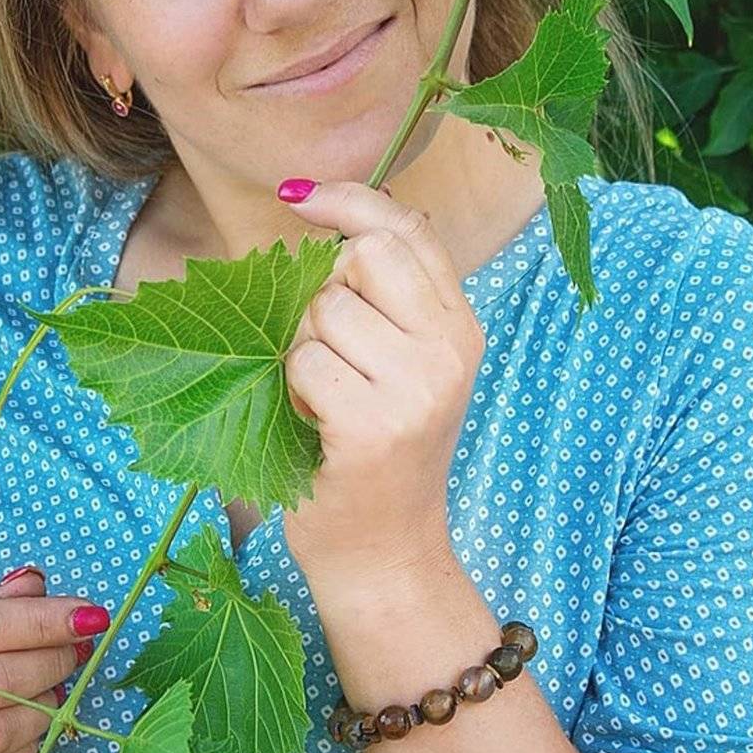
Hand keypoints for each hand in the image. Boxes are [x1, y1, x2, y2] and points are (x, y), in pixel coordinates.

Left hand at [278, 180, 484, 586]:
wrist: (386, 556)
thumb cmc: (374, 454)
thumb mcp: (401, 367)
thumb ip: (382, 298)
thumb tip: (320, 206)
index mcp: (460, 327)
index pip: (408, 229)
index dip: (351, 200)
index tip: (299, 196)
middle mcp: (451, 349)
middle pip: (361, 256)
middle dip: (322, 295)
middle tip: (328, 354)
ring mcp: (418, 387)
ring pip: (322, 311)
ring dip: (301, 350)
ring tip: (322, 399)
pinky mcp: (375, 425)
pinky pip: (303, 361)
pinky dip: (292, 389)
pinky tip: (313, 424)